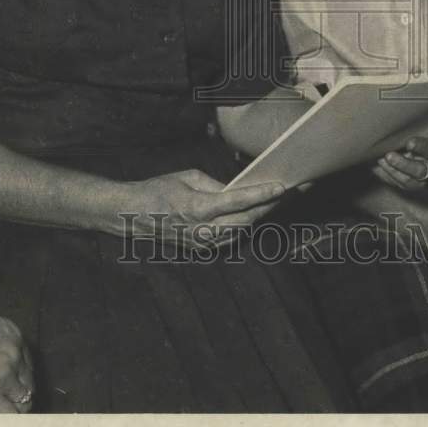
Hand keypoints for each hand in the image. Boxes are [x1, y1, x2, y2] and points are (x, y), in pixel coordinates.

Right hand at [0, 300, 33, 412]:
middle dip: (19, 393)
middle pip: (28, 381)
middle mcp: (14, 354)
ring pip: (23, 400)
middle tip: (5, 401)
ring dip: (13, 408)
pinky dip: (2, 419)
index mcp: (13, 335)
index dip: (19, 375)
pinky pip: (8, 414)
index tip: (10, 382)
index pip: (27, 362)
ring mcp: (4, 374)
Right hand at [122, 169, 284, 246]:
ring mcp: (203, 243)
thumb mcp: (188, 178)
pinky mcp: (202, 248)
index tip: (282, 186)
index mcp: (197, 208)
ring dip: (262, 215)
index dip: (262, 194)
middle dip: (271, 205)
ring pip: (242, 230)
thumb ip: (216, 185)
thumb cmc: (159, 190)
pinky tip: (258, 211)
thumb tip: (240, 189)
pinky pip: (231, 235)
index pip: (237, 201)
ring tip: (282, 199)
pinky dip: (246, 223)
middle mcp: (202, 230)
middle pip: (246, 219)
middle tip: (293, 191)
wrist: (134, 216)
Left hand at [372, 117, 427, 190]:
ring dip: (405, 164)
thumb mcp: (394, 119)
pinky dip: (393, 172)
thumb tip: (386, 94)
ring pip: (421, 170)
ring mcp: (425, 168)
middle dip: (422, 146)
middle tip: (409, 143)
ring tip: (388, 156)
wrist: (376, 153)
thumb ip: (397, 112)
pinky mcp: (414, 182)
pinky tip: (382, 163)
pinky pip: (407, 181)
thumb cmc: (390, 131)